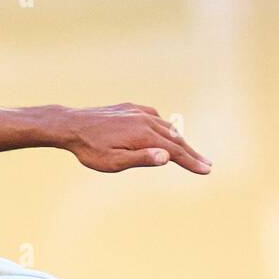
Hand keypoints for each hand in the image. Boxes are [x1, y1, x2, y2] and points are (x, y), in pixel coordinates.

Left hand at [53, 103, 210, 173]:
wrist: (71, 125)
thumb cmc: (91, 149)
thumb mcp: (115, 162)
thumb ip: (142, 159)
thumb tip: (167, 157)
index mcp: (144, 135)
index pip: (175, 151)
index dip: (191, 162)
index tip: (206, 170)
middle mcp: (145, 120)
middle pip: (175, 139)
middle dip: (192, 152)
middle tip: (207, 164)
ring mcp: (138, 112)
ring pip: (166, 127)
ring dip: (180, 140)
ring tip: (190, 151)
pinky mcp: (130, 108)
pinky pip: (154, 117)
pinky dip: (164, 126)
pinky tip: (165, 131)